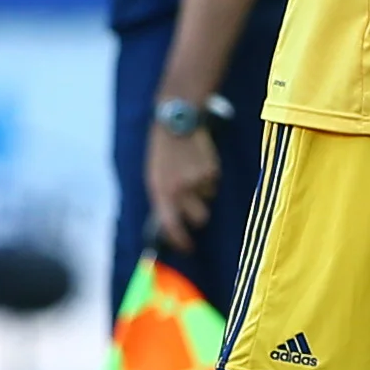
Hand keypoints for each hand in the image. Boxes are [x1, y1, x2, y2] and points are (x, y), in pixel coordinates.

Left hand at [146, 123, 220, 252]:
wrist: (177, 123)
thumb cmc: (163, 152)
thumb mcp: (154, 177)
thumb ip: (162, 199)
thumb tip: (170, 221)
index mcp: (161, 192)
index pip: (172, 226)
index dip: (180, 240)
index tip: (187, 246)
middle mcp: (180, 190)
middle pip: (199, 218)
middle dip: (199, 214)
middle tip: (194, 204)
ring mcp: (198, 180)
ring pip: (208, 198)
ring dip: (203, 191)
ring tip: (193, 173)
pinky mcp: (213, 170)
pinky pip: (214, 182)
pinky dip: (209, 176)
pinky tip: (199, 162)